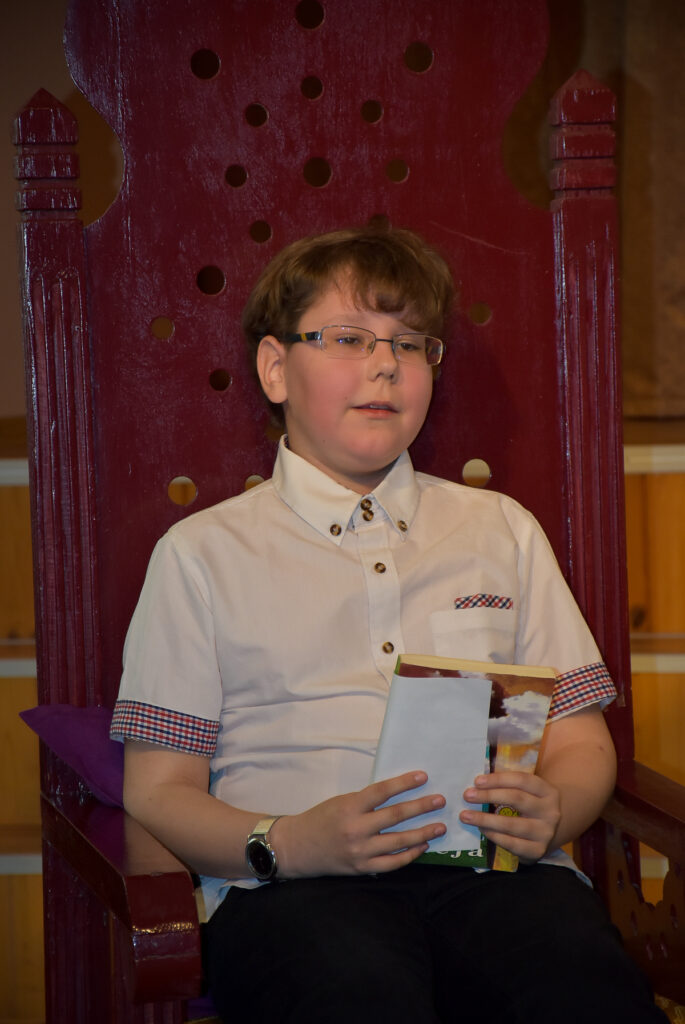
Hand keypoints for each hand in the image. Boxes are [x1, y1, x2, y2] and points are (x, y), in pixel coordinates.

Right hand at [272, 771, 445, 877]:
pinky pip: (392, 863)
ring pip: (399, 842)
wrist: (297, 847)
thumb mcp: (341, 802)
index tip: (423, 776)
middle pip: (395, 817)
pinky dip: (410, 855)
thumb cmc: (321, 819)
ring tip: (440, 826)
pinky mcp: (362, 868)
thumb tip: (398, 795)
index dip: (404, 783)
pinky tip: (422, 846)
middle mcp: (355, 829)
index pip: (382, 792)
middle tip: (440, 800)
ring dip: (423, 833)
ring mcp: (360, 851)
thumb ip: (366, 802)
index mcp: (349, 807)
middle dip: (421, 807)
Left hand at [460, 771, 560, 863]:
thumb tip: (477, 784)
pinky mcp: (537, 850)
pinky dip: (494, 836)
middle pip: (516, 799)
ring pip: (511, 824)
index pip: (522, 780)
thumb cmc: (532, 806)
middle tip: (467, 795)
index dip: (498, 779)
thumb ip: (509, 786)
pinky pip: (511, 843)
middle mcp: (550, 811)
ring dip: (485, 819)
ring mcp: (545, 833)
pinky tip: (481, 829)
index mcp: (547, 791)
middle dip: (489, 796)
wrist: (552, 832)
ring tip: (466, 816)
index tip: (477, 781)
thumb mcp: (529, 793)